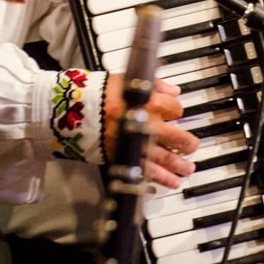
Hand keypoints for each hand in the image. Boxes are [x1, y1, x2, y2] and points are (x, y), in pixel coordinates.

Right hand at [104, 74, 198, 189]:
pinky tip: (169, 183)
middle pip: (177, 138)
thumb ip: (156, 86)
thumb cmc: (98, 93)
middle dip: (188, 144)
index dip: (177, 111)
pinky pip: (145, 172)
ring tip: (187, 170)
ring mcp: (136, 144)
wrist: (70, 110)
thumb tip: (175, 92)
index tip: (175, 113)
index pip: (176, 109)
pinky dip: (158, 179)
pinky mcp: (123, 158)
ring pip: (164, 159)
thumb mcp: (128, 80)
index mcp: (148, 103)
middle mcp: (146, 125)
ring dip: (178, 166)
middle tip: (192, 146)